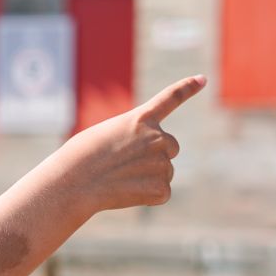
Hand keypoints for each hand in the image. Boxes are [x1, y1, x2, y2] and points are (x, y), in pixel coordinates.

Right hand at [54, 75, 204, 215]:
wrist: (72, 183)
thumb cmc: (78, 159)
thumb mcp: (103, 136)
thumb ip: (130, 140)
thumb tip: (147, 167)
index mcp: (141, 119)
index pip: (170, 98)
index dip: (187, 88)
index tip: (202, 79)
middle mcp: (157, 137)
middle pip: (170, 147)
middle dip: (155, 155)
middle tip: (126, 165)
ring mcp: (161, 162)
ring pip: (164, 172)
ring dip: (147, 177)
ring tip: (119, 179)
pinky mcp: (160, 187)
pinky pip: (161, 193)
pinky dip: (146, 197)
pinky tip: (125, 193)